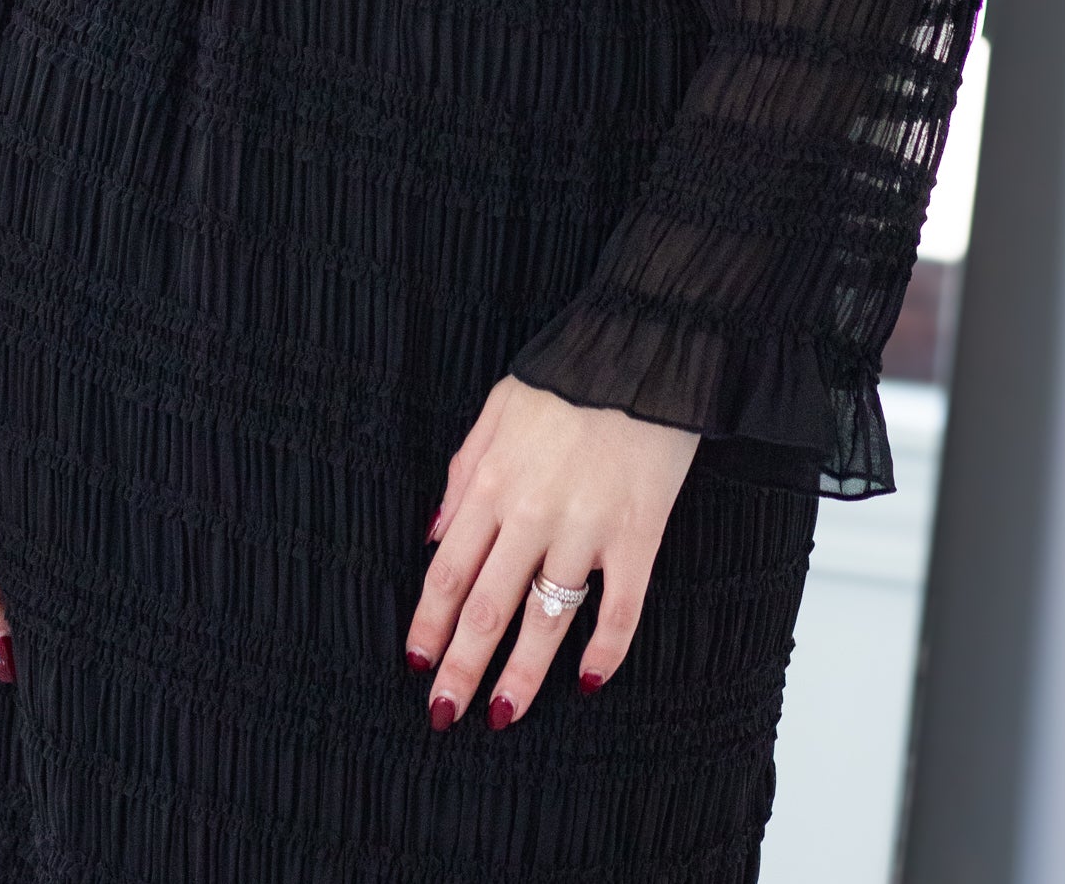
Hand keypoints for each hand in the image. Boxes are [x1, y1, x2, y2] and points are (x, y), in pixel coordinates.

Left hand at [406, 373, 700, 728]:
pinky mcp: (637, 535)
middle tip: (444, 714)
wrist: (647, 347)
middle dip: (461, 668)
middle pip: (487, 607)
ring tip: (503, 716)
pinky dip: (605, 651)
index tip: (417, 663)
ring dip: (521, 675)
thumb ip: (462, 470)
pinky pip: (620, 609)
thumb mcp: (498, 405)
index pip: (448, 571)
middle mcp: (532, 513)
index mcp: (493, 481)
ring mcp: (587, 528)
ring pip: (545, 620)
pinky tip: (588, 680)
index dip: (430, 624)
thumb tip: (432, 534)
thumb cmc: (571, 373)